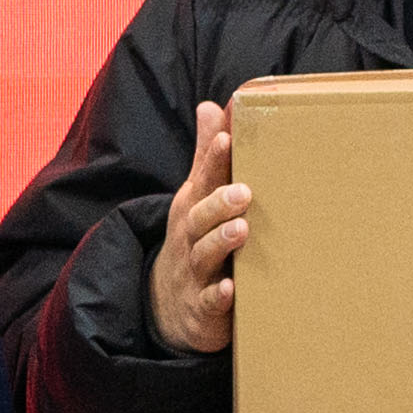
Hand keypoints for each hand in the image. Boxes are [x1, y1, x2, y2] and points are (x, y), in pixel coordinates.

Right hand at [152, 101, 248, 356]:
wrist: (168, 306)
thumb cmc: (195, 239)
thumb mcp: (197, 196)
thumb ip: (208, 154)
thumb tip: (213, 105)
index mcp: (194, 206)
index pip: (204, 178)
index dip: (214, 158)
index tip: (228, 136)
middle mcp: (191, 236)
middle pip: (201, 216)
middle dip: (220, 202)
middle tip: (244, 191)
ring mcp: (195, 271)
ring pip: (205, 254)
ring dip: (222, 241)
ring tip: (241, 228)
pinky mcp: (203, 307)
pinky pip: (208, 302)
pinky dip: (218, 296)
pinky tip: (231, 289)